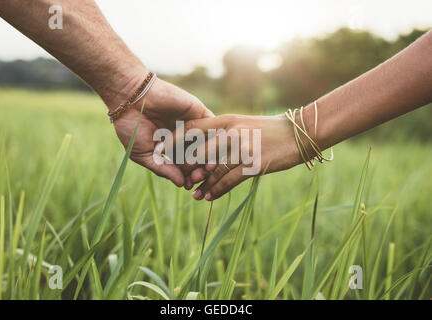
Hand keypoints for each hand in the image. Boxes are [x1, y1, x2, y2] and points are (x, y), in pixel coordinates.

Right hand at [112, 75, 213, 186]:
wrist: (130, 98)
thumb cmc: (131, 126)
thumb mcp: (143, 154)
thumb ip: (162, 169)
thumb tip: (181, 184)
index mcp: (170, 148)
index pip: (185, 166)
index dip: (188, 177)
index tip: (188, 186)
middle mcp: (183, 138)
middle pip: (199, 158)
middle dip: (200, 170)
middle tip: (198, 178)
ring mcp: (192, 125)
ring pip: (208, 144)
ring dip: (209, 157)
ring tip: (206, 168)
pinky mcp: (198, 112)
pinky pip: (212, 127)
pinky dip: (214, 138)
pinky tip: (211, 150)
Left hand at [174, 114, 305, 200]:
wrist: (298, 134)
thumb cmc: (268, 130)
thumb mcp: (242, 124)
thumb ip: (222, 132)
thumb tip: (202, 147)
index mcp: (226, 120)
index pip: (192, 129)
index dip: (175, 141)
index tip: (164, 152)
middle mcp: (231, 132)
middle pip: (198, 152)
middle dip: (187, 169)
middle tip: (182, 180)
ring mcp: (242, 148)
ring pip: (212, 170)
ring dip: (201, 184)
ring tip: (193, 194)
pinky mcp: (254, 164)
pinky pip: (229, 180)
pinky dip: (217, 190)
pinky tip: (209, 197)